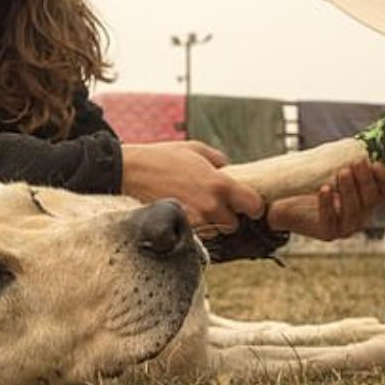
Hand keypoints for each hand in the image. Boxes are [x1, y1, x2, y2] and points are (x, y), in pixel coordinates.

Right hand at [121, 141, 264, 232]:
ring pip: (214, 232)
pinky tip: (182, 214)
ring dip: (209, 223)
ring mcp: (195, 220)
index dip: (252, 206)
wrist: (129, 171)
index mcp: (220, 183)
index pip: (254, 206)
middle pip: (233, 224)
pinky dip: (193, 228)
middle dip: (226, 216)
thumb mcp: (195, 148)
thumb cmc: (161, 157)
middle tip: (212, 204)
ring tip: (193, 207)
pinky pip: (196, 235)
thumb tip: (229, 168)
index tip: (246, 205)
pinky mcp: (179, 229)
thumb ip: (218, 160)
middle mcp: (211, 205)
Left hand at [265, 160, 384, 240]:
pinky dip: (328, 204)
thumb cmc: (311, 184)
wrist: (284, 201)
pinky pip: (330, 219)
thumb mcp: (332, 170)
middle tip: (358, 162)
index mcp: (367, 199)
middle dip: (365, 180)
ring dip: (349, 190)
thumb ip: (347, 161)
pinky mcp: (328, 232)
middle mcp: (361, 214)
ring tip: (343, 172)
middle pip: (371, 199)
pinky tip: (325, 189)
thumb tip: (358, 143)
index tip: (376, 163)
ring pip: (353, 210)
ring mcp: (346, 226)